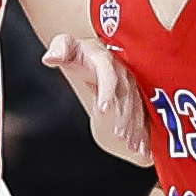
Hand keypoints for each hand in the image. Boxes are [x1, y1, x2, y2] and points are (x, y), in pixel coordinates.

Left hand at [46, 21, 148, 162]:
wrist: (98, 52)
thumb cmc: (80, 51)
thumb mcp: (66, 45)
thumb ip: (60, 48)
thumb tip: (50, 57)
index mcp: (105, 59)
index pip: (107, 74)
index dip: (107, 91)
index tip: (104, 108)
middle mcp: (123, 72)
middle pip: (126, 96)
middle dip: (124, 117)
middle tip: (119, 136)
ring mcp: (132, 86)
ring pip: (137, 108)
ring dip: (136, 128)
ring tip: (133, 146)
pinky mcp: (137, 98)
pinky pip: (143, 116)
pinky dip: (144, 133)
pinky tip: (144, 150)